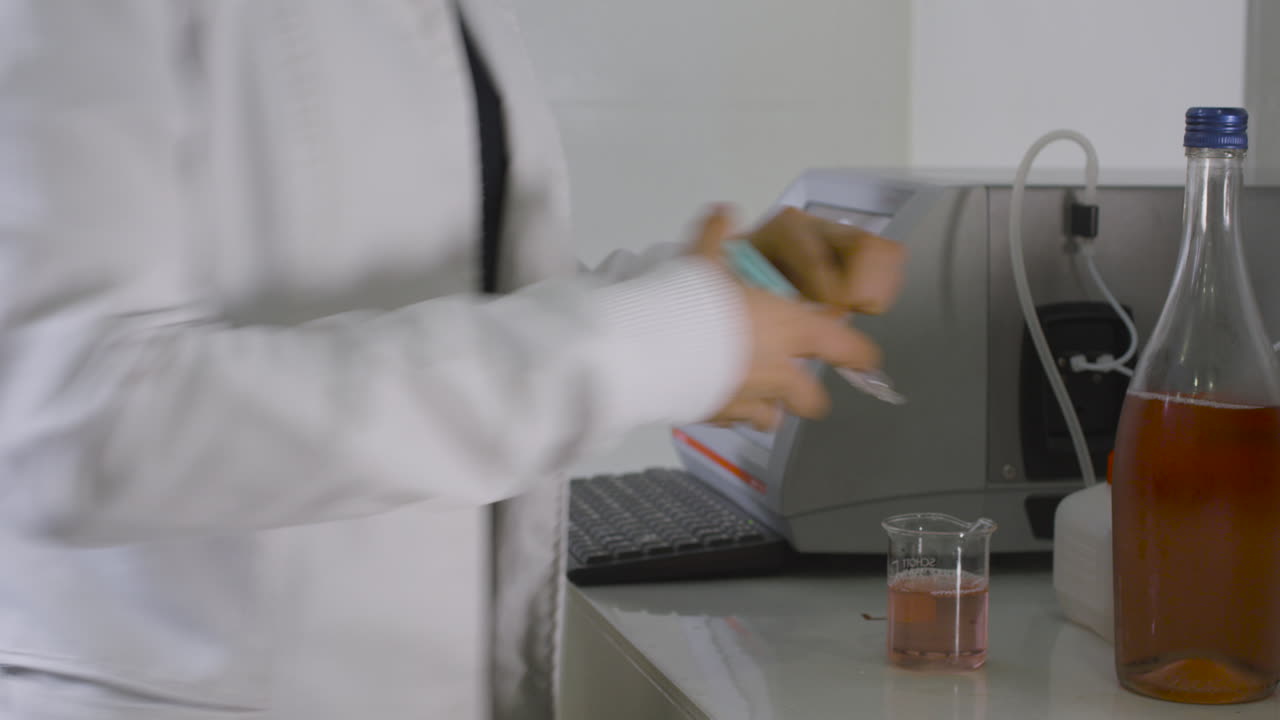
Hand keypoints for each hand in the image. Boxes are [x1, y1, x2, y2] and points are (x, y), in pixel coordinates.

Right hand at [689, 207, 881, 429]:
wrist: (653, 349)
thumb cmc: (691, 302)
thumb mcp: (702, 259)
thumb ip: (716, 236)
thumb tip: (723, 211)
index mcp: (789, 329)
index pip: (844, 347)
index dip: (859, 354)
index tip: (865, 358)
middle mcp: (778, 372)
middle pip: (813, 400)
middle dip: (808, 394)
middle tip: (797, 382)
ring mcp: (749, 401)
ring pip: (774, 418)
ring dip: (769, 408)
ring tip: (753, 394)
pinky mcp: (718, 418)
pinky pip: (735, 423)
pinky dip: (731, 413)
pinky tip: (717, 399)